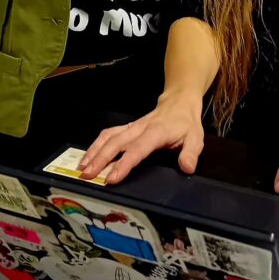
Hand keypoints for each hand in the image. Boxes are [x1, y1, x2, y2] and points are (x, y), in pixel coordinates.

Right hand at [80, 92, 204, 183]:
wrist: (178, 102)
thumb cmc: (185, 123)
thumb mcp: (195, 138)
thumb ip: (190, 153)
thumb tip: (186, 168)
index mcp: (156, 132)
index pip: (137, 149)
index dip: (124, 163)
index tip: (112, 178)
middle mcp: (140, 128)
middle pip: (116, 142)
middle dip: (100, 159)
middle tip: (88, 176)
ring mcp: (131, 127)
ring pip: (108, 137)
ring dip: (94, 151)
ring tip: (82, 168)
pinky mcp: (127, 127)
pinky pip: (108, 134)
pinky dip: (96, 145)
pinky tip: (88, 157)